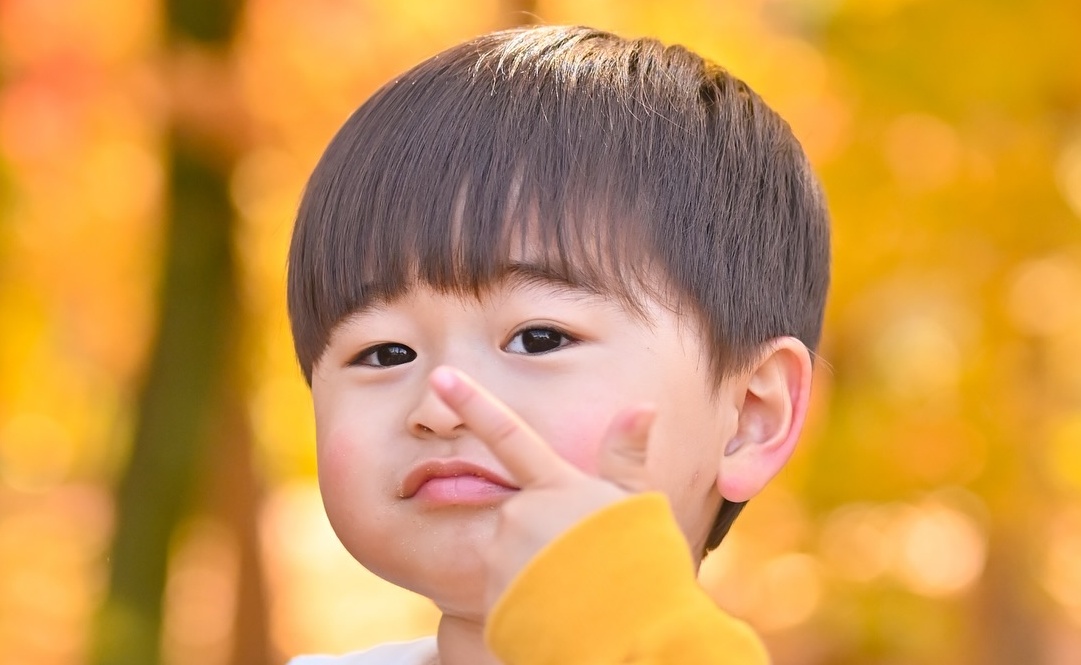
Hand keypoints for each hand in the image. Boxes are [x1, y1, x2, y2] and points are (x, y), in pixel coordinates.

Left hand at [428, 365, 656, 608]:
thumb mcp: (639, 506)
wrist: (627, 636)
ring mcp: (503, 558)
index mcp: (555, 487)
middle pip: (521, 514)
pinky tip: (559, 613)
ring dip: (537, 570)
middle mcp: (520, 516)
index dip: (473, 401)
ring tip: (577, 591)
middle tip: (584, 560)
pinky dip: (528, 601)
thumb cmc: (643, 567)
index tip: (442, 376)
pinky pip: (506, 593)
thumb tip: (642, 405)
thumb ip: (626, 457)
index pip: (507, 433)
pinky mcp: (492, 600)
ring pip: (512, 555)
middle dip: (545, 535)